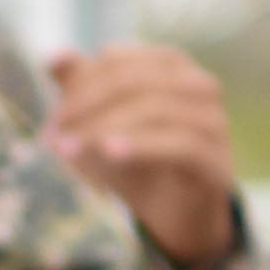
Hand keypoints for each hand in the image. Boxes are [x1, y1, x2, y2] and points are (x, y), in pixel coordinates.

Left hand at [40, 39, 249, 266]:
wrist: (173, 213)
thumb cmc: (134, 160)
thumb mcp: (101, 123)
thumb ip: (79, 88)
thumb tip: (53, 57)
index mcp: (170, 65)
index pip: (117, 61)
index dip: (79, 86)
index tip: (53, 120)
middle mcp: (199, 85)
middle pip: (134, 81)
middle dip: (87, 106)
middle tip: (53, 135)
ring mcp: (213, 120)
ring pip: (156, 109)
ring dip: (104, 128)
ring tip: (69, 150)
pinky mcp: (216, 158)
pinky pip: (180, 144)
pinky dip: (141, 145)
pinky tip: (109, 154)